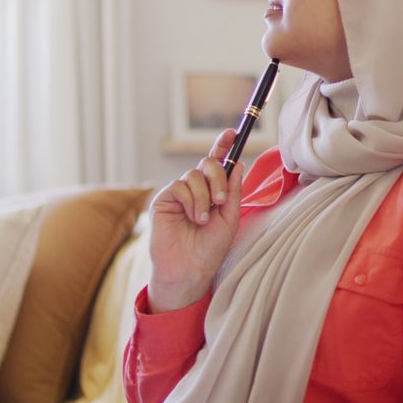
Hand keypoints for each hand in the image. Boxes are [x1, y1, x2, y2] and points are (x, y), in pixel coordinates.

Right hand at [147, 129, 243, 312]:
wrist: (190, 269)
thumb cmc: (210, 248)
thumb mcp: (230, 218)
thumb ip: (233, 191)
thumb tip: (238, 163)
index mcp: (214, 192)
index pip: (219, 163)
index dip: (223, 146)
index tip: (232, 133)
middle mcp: (196, 189)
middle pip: (208, 163)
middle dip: (218, 176)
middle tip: (221, 200)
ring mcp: (179, 193)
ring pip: (194, 174)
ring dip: (204, 196)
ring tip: (204, 219)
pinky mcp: (164, 199)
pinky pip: (180, 185)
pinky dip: (191, 200)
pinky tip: (193, 218)